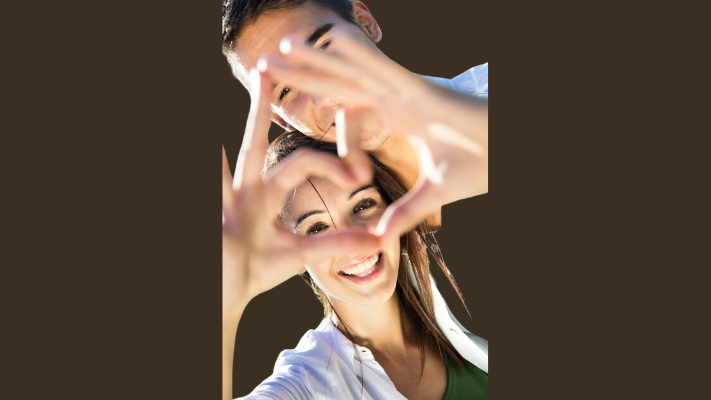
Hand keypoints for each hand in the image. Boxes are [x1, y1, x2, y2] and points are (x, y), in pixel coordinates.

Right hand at [222, 68, 380, 319]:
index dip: (332, 164)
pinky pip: (212, 183)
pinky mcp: (212, 214)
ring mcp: (223, 200)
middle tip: (265, 69)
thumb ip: (335, 243)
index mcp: (265, 193)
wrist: (225, 298)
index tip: (360, 173)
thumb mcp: (300, 254)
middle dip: (261, 107)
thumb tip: (377, 240)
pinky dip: (212, 167)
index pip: (302, 163)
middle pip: (254, 139)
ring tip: (240, 90)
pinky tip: (212, 147)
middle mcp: (243, 188)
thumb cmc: (254, 272)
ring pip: (227, 157)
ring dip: (233, 127)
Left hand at [259, 30, 487, 241]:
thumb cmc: (481, 164)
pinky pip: (387, 71)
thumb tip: (381, 234)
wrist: (510, 154)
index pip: (350, 111)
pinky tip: (337, 40)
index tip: (319, 139)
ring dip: (318, 58)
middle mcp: (397, 99)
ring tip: (283, 44)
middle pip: (339, 83)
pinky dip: (363, 56)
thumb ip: (405, 211)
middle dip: (303, 73)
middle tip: (265, 63)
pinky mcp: (423, 92)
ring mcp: (408, 93)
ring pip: (353, 71)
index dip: (330, 121)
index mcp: (397, 118)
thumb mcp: (433, 192)